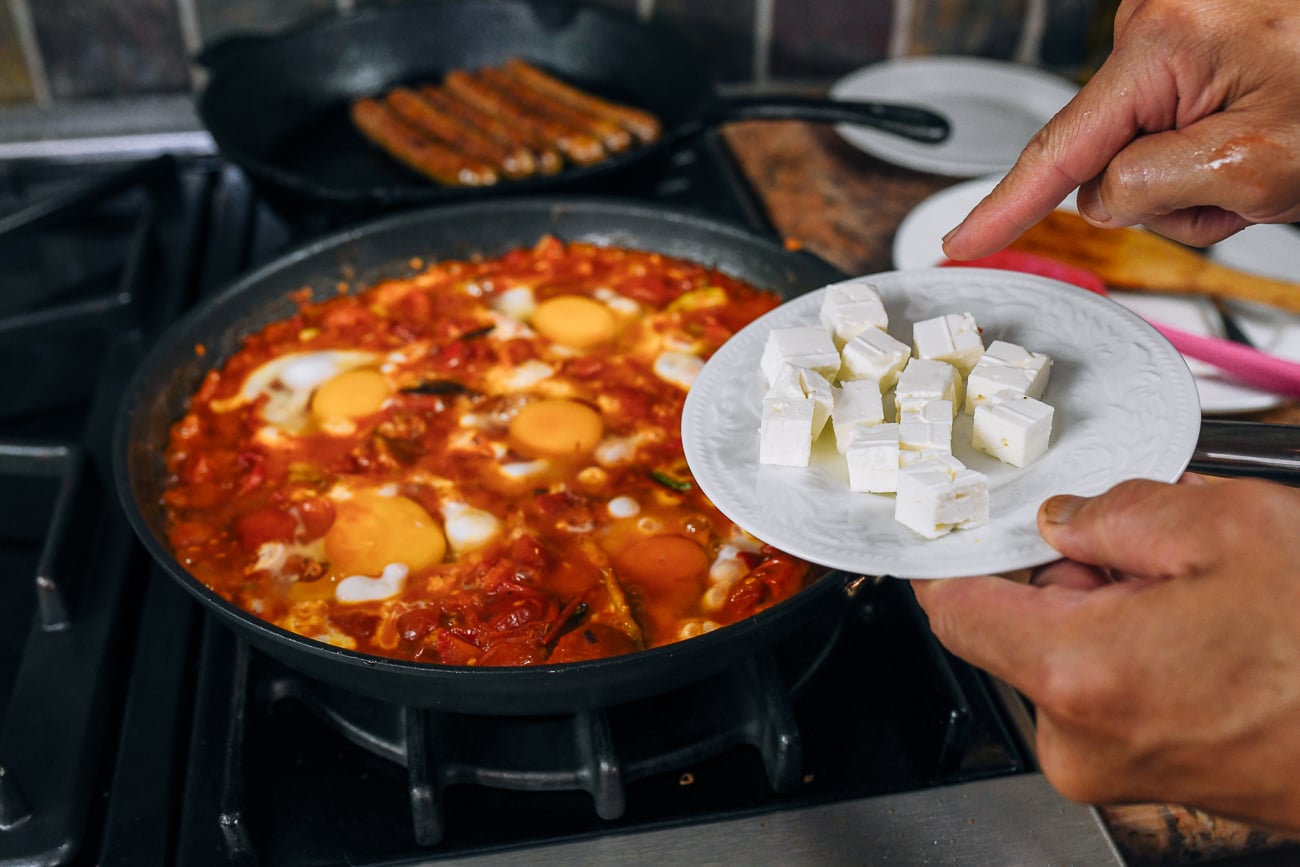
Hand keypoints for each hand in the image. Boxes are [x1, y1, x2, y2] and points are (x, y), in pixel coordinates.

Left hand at [909, 475, 1299, 832]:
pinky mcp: (1141, 777)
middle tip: (1144, 551)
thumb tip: (1064, 515)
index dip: (957, 551)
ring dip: (1106, 608)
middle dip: (1066, 573)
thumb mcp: (1233, 527)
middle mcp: (1078, 736)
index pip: (954, 604)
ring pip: (1063, 653)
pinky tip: (1201, 632)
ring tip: (1194, 596)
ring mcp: (1107, 767)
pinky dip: (1131, 647)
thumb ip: (1118, 509)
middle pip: (1015, 624)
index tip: (967, 520)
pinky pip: (1102, 689)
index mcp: (1080, 670)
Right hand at [941, 0, 1299, 257]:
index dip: (1004, 209)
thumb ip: (1150, 188)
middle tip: (1243, 183)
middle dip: (1165, 190)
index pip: (1058, 150)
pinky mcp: (1191, 38)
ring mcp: (1175, 26)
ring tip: (1263, 149)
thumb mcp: (1256, 166)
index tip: (961, 244)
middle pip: (1108, 156)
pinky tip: (1256, 131)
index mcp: (1162, 43)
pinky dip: (1208, 146)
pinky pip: (1168, 121)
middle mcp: (1157, 21)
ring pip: (1142, 147)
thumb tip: (1102, 196)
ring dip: (1197, 172)